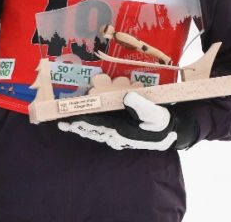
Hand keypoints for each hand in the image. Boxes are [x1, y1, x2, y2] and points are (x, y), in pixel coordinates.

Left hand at [57, 92, 196, 150]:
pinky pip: (99, 124)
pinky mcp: (116, 128)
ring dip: (80, 123)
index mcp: (122, 132)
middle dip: (76, 124)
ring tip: (64, 121)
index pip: (98, 126)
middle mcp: (115, 134)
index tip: (69, 120)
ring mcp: (115, 132)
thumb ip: (142, 106)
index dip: (82, 122)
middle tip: (60, 122)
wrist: (170, 130)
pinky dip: (88, 120)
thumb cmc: (162, 122)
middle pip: (91, 128)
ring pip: (93, 127)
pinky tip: (79, 114)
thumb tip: (126, 96)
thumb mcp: (156, 114)